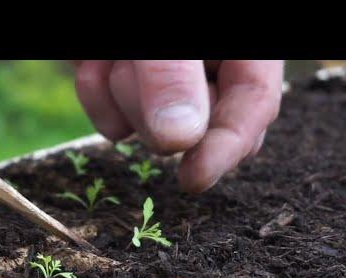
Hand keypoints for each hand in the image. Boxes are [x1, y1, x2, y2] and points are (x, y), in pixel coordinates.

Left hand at [73, 60, 283, 193]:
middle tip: (132, 61)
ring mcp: (164, 79)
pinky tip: (91, 60)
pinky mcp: (125, 86)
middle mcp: (208, 66)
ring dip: (123, 93)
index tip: (194, 178)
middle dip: (159, 107)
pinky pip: (113, 121)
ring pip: (152, 128)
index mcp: (241, 47)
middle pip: (202, 125)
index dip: (229, 144)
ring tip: (113, 51)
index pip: (254, 102)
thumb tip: (179, 139)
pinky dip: (96, 94)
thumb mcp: (165, 32)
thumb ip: (172, 71)